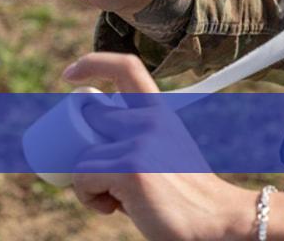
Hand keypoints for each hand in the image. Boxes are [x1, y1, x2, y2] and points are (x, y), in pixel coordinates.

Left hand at [64, 52, 260, 240]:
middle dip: (80, 146)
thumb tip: (88, 141)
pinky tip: (113, 208)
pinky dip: (88, 198)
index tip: (69, 75)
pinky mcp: (130, 167)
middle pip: (89, 115)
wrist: (214, 220)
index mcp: (160, 111)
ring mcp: (141, 141)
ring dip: (86, 184)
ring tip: (114, 199)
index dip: (94, 62)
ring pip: (81, 156)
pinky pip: (83, 178)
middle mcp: (151, 118)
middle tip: (98, 178)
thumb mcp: (164, 152)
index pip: (127, 67)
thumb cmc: (182, 195)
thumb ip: (137, 138)